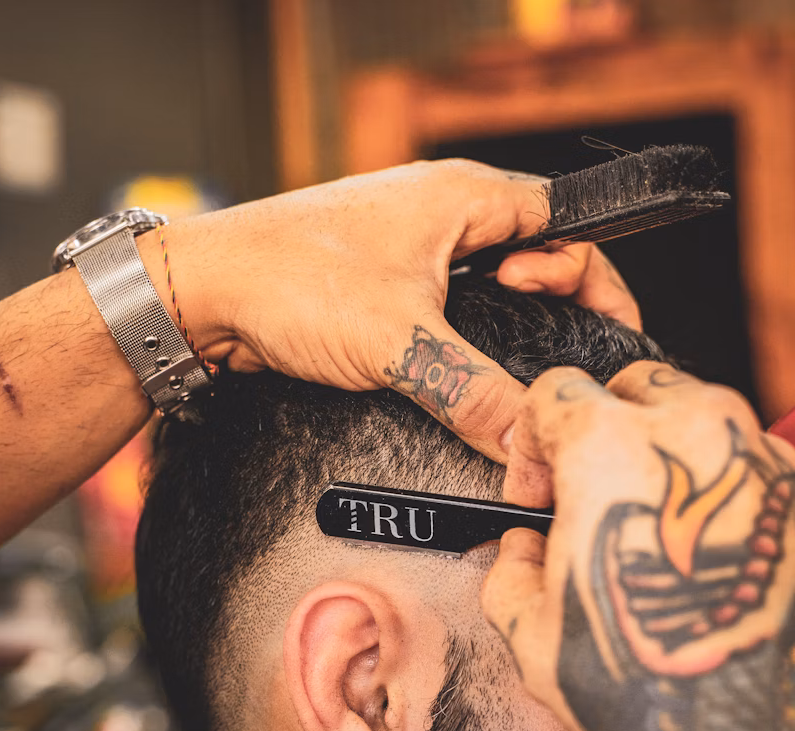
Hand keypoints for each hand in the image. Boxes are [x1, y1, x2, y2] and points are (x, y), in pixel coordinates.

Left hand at [142, 159, 638, 463]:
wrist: (202, 295)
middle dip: (556, 313)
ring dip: (506, 334)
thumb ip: (475, 394)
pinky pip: (447, 312)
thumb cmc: (290, 282)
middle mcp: (444, 213)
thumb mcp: (400, 344)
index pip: (570, 228)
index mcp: (466, 197)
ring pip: (489, 290)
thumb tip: (530, 447)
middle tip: (552, 366)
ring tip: (508, 379)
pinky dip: (463, 345)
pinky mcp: (383, 286)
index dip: (599, 283)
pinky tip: (461, 381)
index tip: (613, 339)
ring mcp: (411, 248)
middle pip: (536, 259)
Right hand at [481, 362, 794, 730]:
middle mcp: (698, 433)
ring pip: (706, 415)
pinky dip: (725, 491)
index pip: (557, 391)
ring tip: (657, 529)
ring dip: (669, 454)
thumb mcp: (530, 632)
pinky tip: (710, 556)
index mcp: (612, 449)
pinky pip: (756, 465)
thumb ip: (512, 568)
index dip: (531, 440)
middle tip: (593, 497)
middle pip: (637, 384)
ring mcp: (765, 462)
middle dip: (604, 425)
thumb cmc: (635, 692)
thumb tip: (524, 548)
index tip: (535, 493)